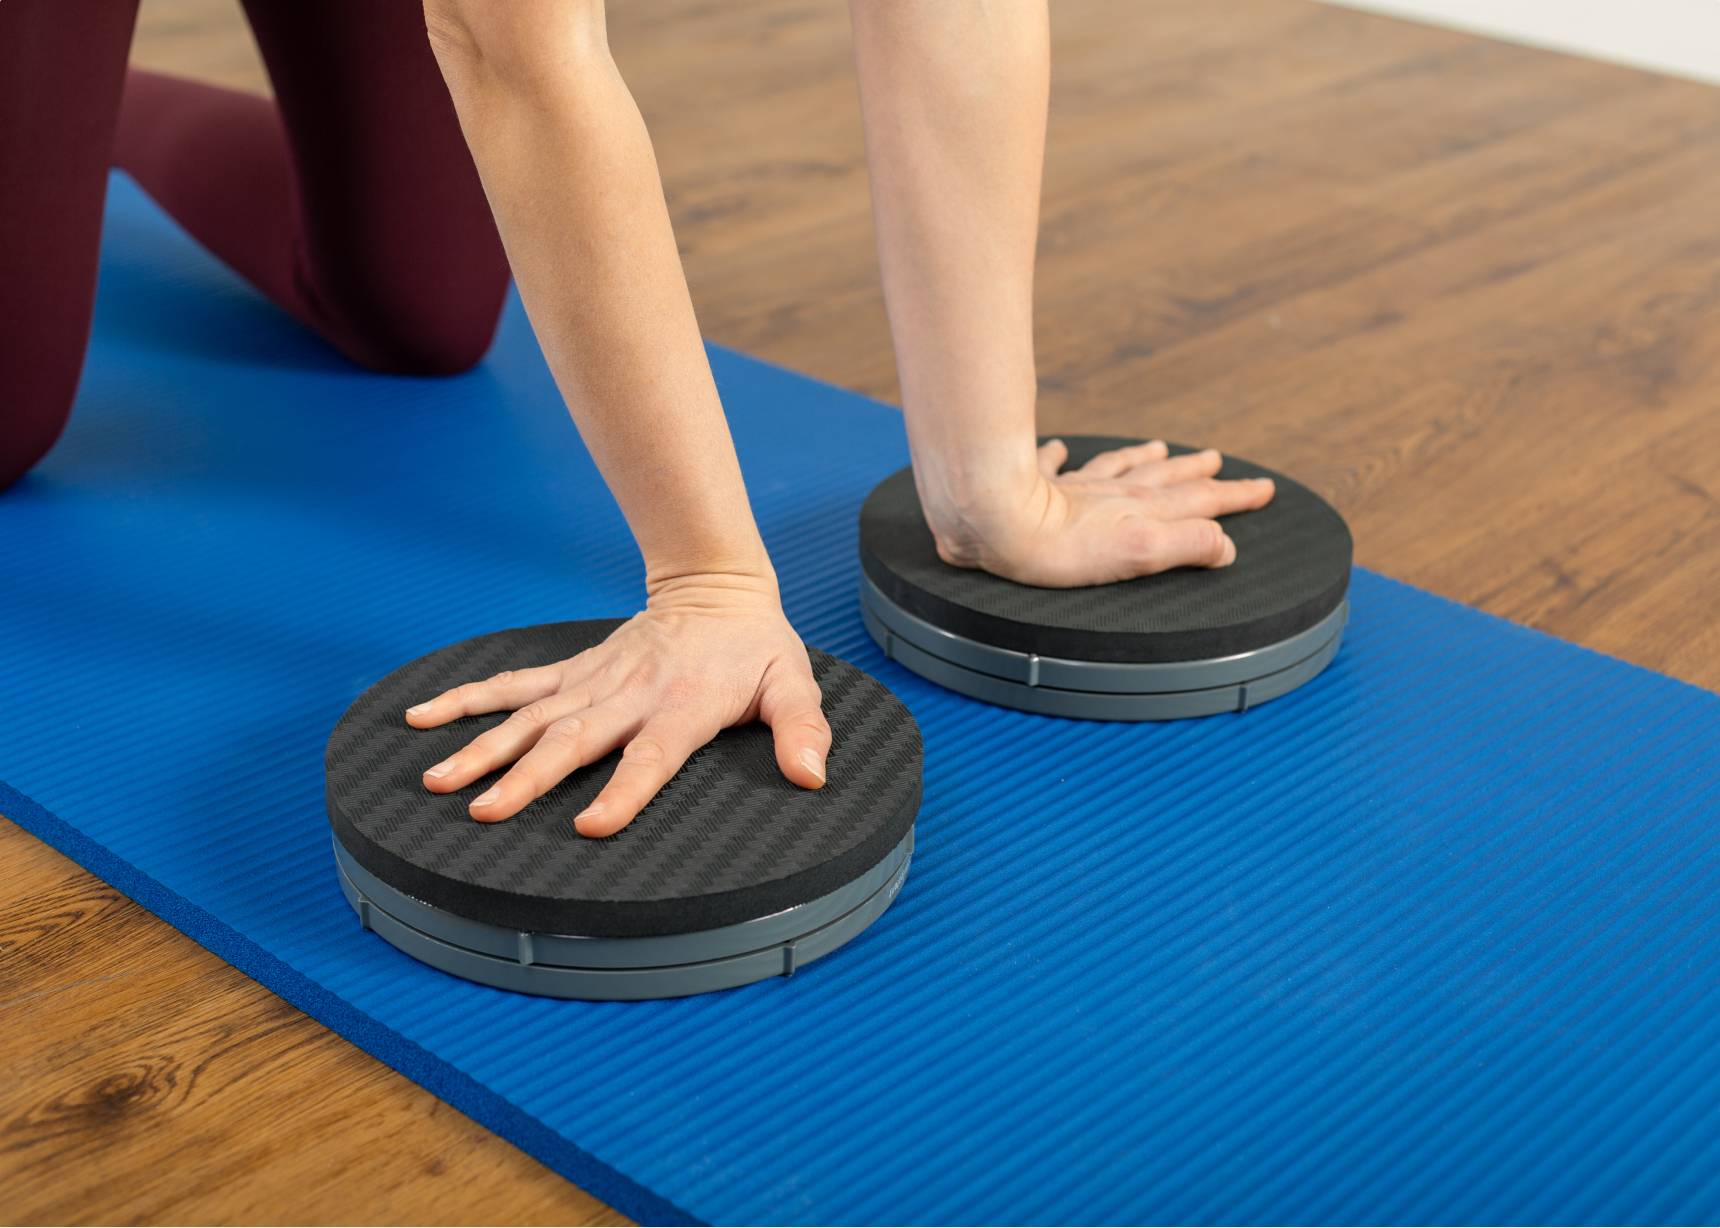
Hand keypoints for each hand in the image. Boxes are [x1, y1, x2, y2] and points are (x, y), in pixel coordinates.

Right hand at [402, 572, 829, 837]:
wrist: (715, 586)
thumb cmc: (757, 647)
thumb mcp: (793, 682)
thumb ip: (802, 729)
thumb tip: (812, 776)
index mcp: (683, 706)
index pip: (651, 756)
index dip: (623, 792)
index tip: (589, 828)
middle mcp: (629, 694)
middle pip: (573, 741)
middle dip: (525, 778)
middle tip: (481, 812)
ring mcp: (594, 680)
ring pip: (531, 717)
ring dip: (482, 747)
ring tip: (436, 782)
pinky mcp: (574, 671)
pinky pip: (514, 685)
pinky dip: (466, 699)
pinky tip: (420, 718)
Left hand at [923, 439, 1275, 587]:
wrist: (994, 521)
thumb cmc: (1059, 549)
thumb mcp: (1137, 553)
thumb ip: (1186, 546)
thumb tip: (1227, 545)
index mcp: (1141, 513)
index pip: (1199, 503)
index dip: (1234, 498)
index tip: (1264, 488)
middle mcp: (1111, 495)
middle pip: (1164, 480)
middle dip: (1197, 474)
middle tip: (1220, 462)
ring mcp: (1073, 488)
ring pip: (1117, 467)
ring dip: (1143, 459)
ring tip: (1161, 448)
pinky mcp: (1032, 486)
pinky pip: (1050, 465)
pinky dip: (1059, 456)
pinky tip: (1059, 447)